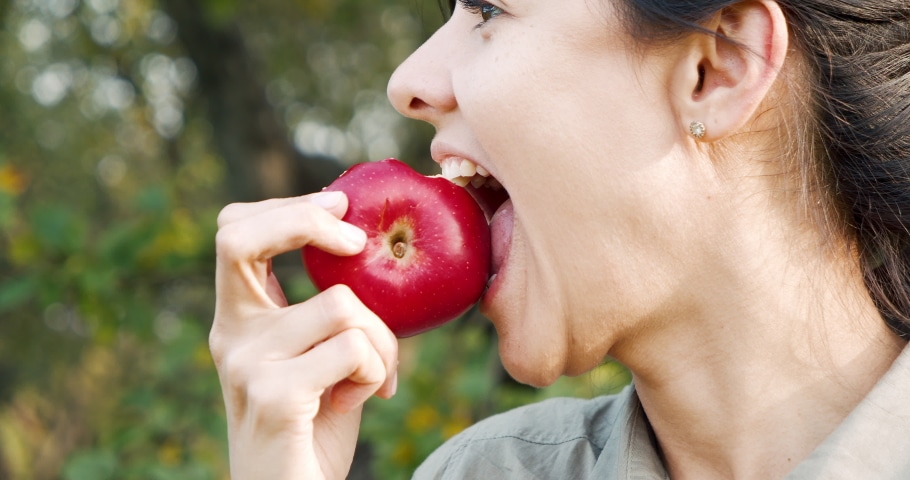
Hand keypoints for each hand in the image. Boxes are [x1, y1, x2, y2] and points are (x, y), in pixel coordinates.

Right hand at [210, 191, 398, 479]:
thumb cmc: (315, 426)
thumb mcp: (318, 356)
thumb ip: (329, 310)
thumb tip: (371, 248)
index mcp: (238, 319)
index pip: (232, 231)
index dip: (286, 207)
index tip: (340, 205)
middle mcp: (230, 335)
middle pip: (238, 237)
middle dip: (306, 220)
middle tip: (356, 240)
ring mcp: (245, 364)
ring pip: (342, 304)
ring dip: (382, 339)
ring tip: (376, 375)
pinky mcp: (272, 395)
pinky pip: (354, 348)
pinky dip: (378, 370)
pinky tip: (361, 399)